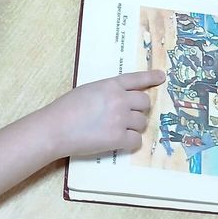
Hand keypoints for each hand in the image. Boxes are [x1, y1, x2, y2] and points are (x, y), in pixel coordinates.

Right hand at [42, 69, 164, 156]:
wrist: (55, 127)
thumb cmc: (66, 108)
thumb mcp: (88, 90)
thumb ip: (106, 92)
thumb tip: (119, 100)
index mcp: (111, 84)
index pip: (136, 79)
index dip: (151, 77)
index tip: (161, 76)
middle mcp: (120, 99)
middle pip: (145, 102)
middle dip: (140, 109)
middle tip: (128, 116)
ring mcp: (120, 118)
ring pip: (142, 122)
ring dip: (134, 126)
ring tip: (118, 129)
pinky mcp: (118, 138)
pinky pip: (136, 140)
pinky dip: (130, 142)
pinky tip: (120, 142)